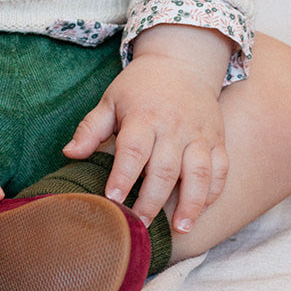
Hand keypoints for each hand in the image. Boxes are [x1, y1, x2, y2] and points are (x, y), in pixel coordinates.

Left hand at [63, 26, 230, 233]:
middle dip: (151, 201)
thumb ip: (91, 129)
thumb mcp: (110, 100)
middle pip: (164, 169)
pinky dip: (213, 192)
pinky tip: (200, 210)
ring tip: (180, 229)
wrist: (181, 62)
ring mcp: (199, 134)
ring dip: (190, 204)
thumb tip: (69, 154)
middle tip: (139, 225)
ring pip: (198, 173)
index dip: (123, 177)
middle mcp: (173, 127)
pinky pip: (221, 169)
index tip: (113, 201)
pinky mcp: (216, 139)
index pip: (133, 150)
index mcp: (143, 116)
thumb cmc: (139, 87)